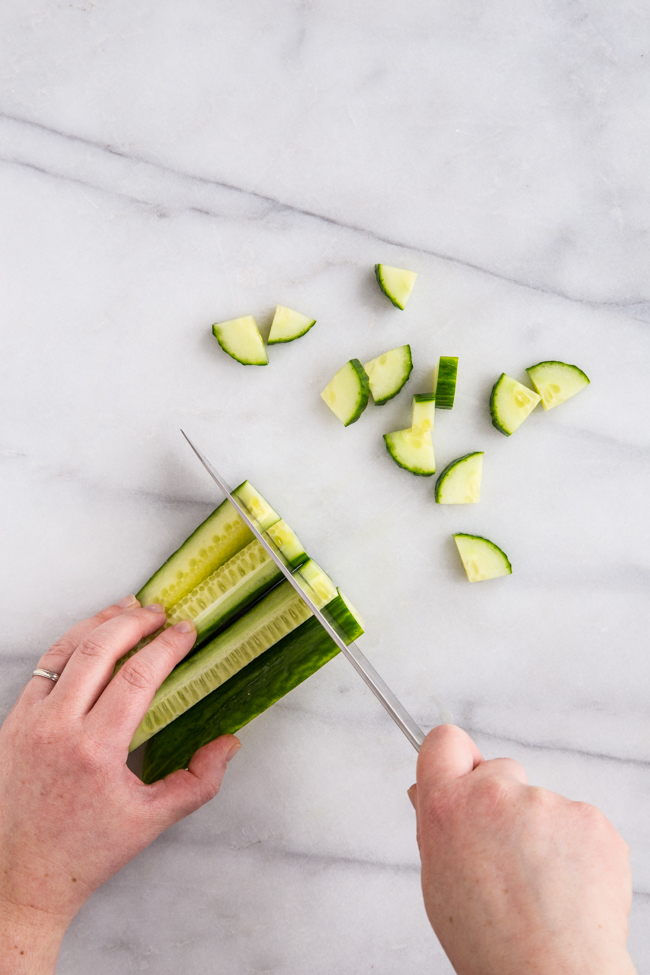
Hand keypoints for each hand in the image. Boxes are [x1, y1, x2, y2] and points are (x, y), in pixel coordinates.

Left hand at [0, 596, 240, 974]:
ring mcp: (28, 722)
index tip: (187, 632)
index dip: (167, 646)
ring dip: (100, 623)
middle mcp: (57, 729)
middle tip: (162, 613)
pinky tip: (91, 638)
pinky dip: (71, 645)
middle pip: (99, 649)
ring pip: (65, 650)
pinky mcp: (12, 723)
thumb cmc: (84, 852)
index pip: (137, 676)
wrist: (21, 875)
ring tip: (128, 609)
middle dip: (135, 622)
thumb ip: (199, 781)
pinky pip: (44, 668)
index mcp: (95, 751)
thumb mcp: (152, 821)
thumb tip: (228, 742)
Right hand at [409, 725, 635, 974]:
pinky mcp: (590, 819)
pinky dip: (576, 850)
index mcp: (447, 808)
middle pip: (502, 771)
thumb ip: (440, 828)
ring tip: (541, 887)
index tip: (465, 772)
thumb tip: (437, 795)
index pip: (444, 741)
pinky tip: (568, 888)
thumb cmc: (493, 944)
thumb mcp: (440, 883)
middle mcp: (494, 795)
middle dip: (505, 803)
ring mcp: (547, 803)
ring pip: (543, 804)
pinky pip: (579, 824)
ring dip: (543, 833)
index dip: (456, 757)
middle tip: (509, 857)